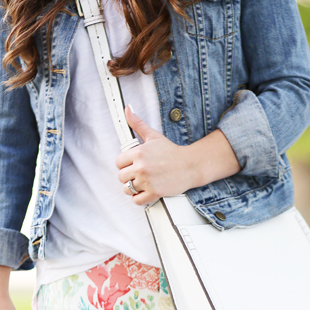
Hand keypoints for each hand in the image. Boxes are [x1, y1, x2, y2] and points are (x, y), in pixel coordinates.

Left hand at [115, 105, 240, 204]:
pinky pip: (136, 200)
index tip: (132, 164)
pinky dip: (139, 197)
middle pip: (121, 177)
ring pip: (127, 189)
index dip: (124, 164)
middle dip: (128, 176)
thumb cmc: (172, 152)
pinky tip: (146, 190)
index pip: (118, 162)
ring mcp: (147, 181)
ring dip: (132, 187)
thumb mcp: (153, 136)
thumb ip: (137, 123)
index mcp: (139, 153)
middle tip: (139, 173)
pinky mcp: (154, 193)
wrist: (190, 165)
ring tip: (142, 182)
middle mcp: (142, 167)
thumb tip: (127, 109)